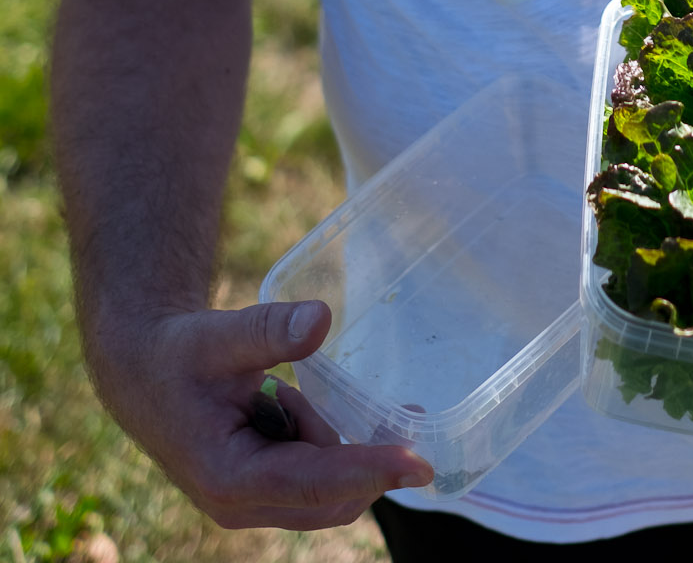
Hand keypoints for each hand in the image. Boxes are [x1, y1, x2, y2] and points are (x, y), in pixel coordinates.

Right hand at [92, 299, 432, 530]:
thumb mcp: (219, 335)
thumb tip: (322, 318)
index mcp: (229, 477)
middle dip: (372, 464)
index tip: (418, 462)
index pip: (314, 482)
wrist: (143, 374)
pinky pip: (314, 478)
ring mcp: (252, 502)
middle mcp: (242, 504)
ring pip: (326, 491)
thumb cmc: (178, 355)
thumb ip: (270, 330)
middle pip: (330, 498)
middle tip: (412, 415)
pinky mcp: (262, 489)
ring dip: (348, 450)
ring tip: (317, 389)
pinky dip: (331, 447)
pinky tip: (313, 401)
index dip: (369, 471)